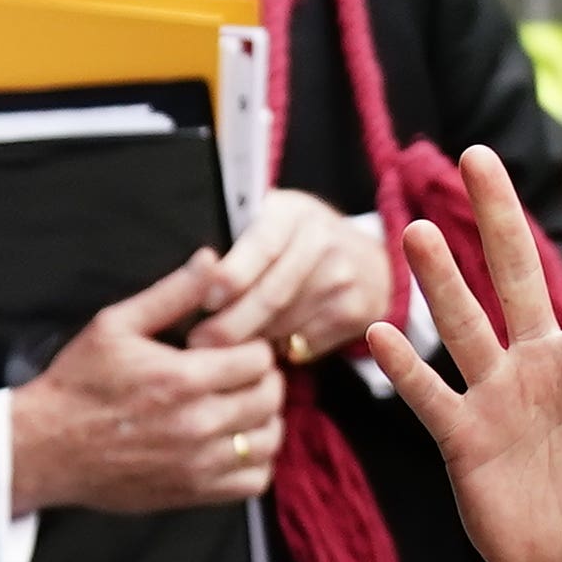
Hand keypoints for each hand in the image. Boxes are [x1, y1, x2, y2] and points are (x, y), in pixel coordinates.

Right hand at [10, 251, 285, 515]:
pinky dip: (255, 462)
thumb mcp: (115, 325)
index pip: (260, 359)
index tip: (234, 349)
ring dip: (265, 420)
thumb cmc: (76, 384)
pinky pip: (254, 482)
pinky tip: (235, 444)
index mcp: (182, 378)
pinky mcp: (192, 493)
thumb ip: (172, 293)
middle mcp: (197, 423)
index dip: (253, 348)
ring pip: (270, 440)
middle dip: (263, 380)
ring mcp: (198, 464)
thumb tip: (212, 259)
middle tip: (241, 376)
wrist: (42, 448)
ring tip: (243, 408)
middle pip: (271, 397)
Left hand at [188, 189, 394, 362]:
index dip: (231, 277)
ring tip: (229, 345)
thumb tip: (191, 283)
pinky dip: (280, 349)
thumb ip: (237, 240)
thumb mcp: (271, 221)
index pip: (260, 247)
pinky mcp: (356, 312)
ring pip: (283, 325)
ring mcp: (344, 279)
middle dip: (229, 325)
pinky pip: (304, 343)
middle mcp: (323, 242)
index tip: (206, 301)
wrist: (370, 260)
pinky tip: (270, 342)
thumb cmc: (298, 241)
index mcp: (293, 212)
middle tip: (199, 342)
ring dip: (251, 340)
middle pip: (270, 295)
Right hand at [367, 148, 561, 561]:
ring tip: (414, 230)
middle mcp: (544, 363)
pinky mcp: (464, 437)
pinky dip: (404, 366)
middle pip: (518, 275)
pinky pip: (429, 393)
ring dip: (440, 279)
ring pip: (464, 322)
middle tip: (476, 156)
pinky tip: (378, 329)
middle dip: (497, 217)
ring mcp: (499, 396)